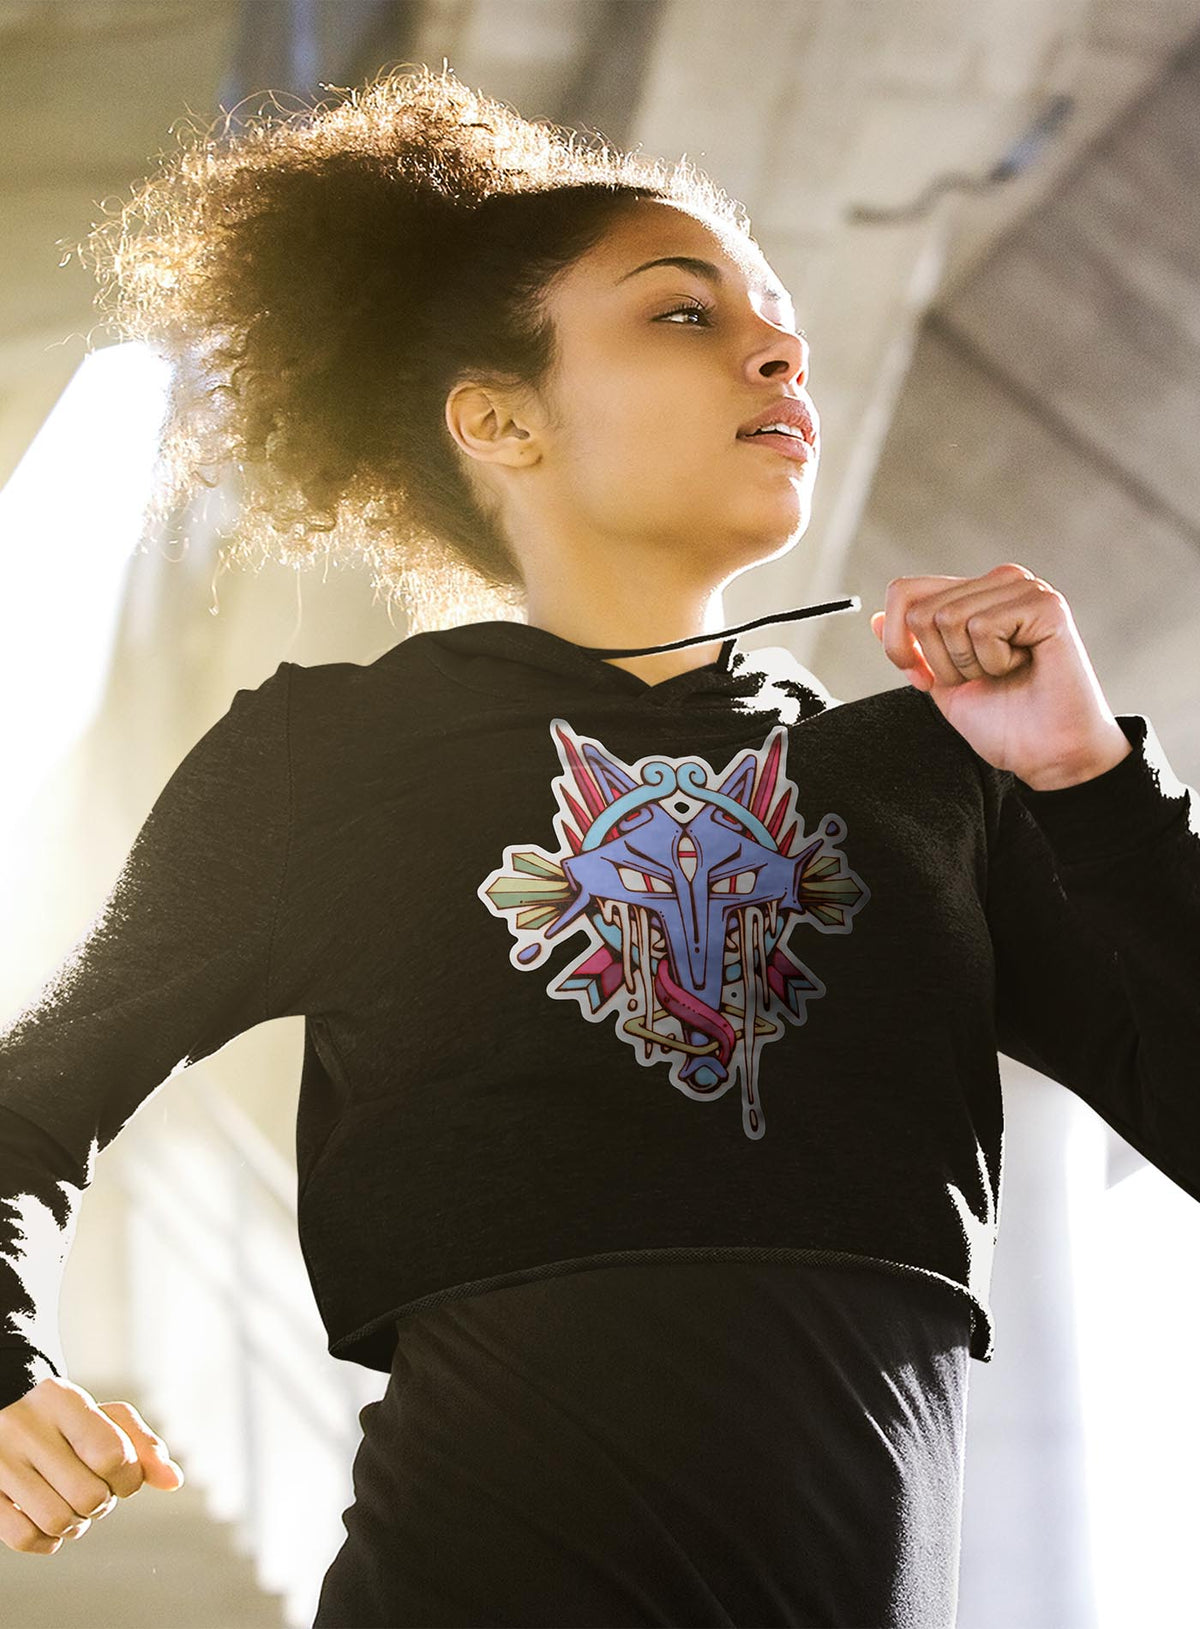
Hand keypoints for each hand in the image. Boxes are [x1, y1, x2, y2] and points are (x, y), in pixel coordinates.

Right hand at [0, 1376, 183, 1555]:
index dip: (129, 1477)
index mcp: (63, 1400)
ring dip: (77, 1525)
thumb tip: (174, 1481)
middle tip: (96, 1490)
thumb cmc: (64, 1418)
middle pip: (88, 1496)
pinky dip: (47, 1541)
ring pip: (57, 1522)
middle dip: (103, 1503)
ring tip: (75, 1505)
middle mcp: (27, 1428)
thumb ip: (142, 1445)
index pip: (112, 1455)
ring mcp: (0, 1461)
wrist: (2, 1407)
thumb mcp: (102, 1417)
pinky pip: (24, 1538)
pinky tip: (50, 1522)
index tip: (124, 1476)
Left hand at [870, 563, 1131, 789]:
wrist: (1048, 755)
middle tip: (983, 678)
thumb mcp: (943, 683)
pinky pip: (983, 628)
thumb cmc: (1006, 723)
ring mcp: (1025, 588)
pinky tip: (1023, 667)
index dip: (898, 642)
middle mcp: (1001, 582)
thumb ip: (914, 650)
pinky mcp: (1046, 604)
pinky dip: (993, 662)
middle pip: (921, 611)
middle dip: (940, 662)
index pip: (905, 591)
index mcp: (977, 594)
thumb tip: (876, 619)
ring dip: (968, 664)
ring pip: (949, 618)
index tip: (925, 678)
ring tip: (1005, 673)